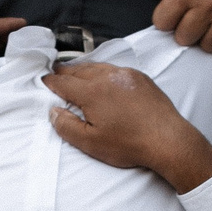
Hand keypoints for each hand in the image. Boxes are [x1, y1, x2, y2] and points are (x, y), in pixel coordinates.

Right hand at [43, 62, 211, 192]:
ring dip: (83, 70)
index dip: (50, 82)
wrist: (168, 139)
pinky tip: (103, 79)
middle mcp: (108, 77)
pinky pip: (115, 69)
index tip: (43, 81)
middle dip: (65, 72)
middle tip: (55, 73)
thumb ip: (67, 126)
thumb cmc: (130, 144)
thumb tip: (53, 112)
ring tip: (75, 74)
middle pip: (79, 70)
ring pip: (98, 66)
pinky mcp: (140, 78)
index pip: (63, 82)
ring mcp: (126, 74)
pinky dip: (103, 71)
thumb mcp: (91, 143)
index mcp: (92, 92)